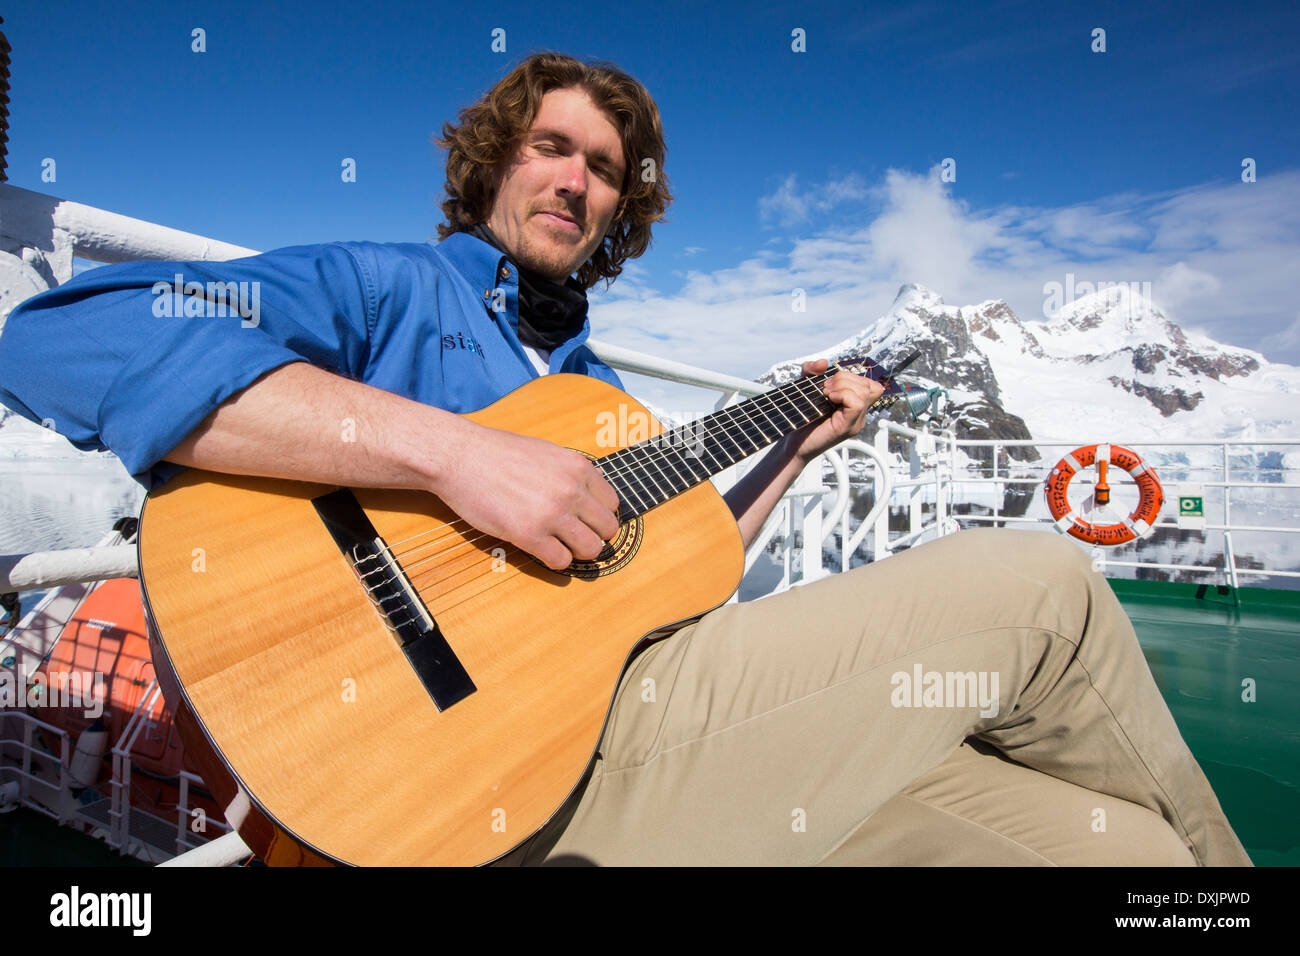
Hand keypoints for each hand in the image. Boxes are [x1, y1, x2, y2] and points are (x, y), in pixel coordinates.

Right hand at [430, 421, 620, 570]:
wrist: (460, 456)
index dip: (599, 516)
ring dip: (576, 552)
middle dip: (593, 536)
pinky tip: (540, 549)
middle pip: (607, 529)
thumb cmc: (497, 453)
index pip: (612, 504)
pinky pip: (560, 561)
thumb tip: (588, 497)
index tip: (585, 520)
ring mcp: (552, 513)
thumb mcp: (547, 452)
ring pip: (590, 549)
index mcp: (578, 468)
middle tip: (574, 537)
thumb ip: (570, 473)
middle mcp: (571, 490)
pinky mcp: (529, 534)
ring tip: (559, 545)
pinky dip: (554, 560)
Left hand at [789, 359, 883, 463]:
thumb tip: (823, 363)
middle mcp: (859, 415)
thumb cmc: (800, 419)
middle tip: (826, 390)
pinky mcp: (847, 427)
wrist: (792, 444)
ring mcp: (855, 422)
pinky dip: (843, 394)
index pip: (871, 385)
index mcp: (855, 407)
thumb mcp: (805, 388)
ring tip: (826, 394)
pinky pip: (857, 403)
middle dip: (845, 378)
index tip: (830, 384)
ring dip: (842, 385)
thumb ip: (811, 371)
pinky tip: (829, 399)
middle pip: (869, 385)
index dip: (852, 377)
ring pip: (865, 391)